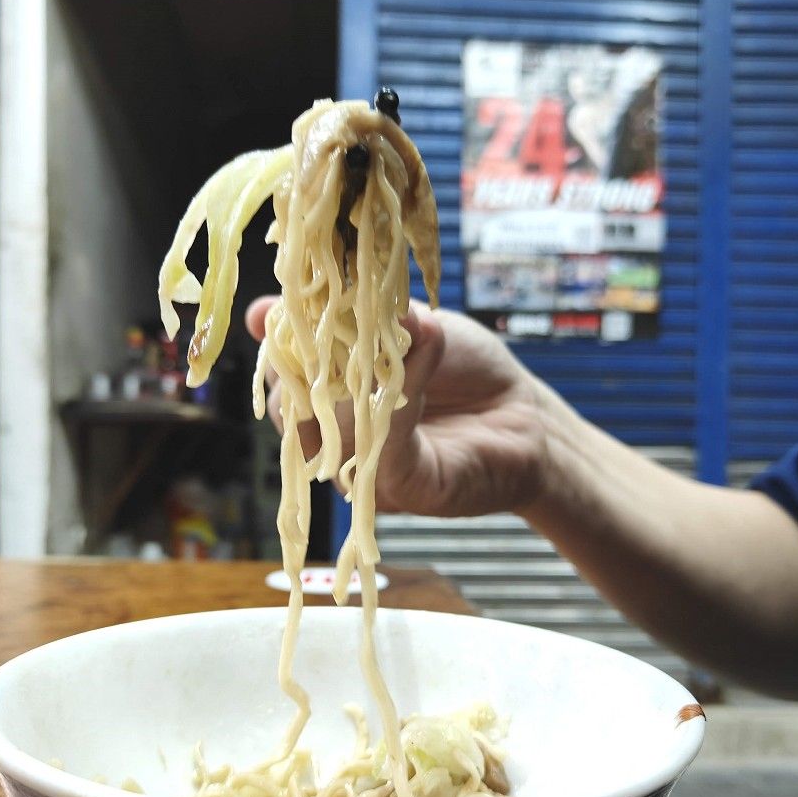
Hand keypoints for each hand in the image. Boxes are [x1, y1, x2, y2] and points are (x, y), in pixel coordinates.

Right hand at [245, 297, 551, 517]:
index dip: (277, 342)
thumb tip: (268, 307)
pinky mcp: (397, 489)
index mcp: (327, 400)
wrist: (531, 419)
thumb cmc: (469, 373)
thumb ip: (354, 318)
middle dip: (305, 360)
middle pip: (292, 404)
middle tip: (331, 321)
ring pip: (331, 426)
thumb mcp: (410, 327)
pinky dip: (395, 399)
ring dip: (358, 374)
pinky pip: (379, 445)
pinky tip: (417, 363)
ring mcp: (360, 470)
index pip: (282, 375)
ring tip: (398, 333)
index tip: (266, 312)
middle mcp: (334, 442)